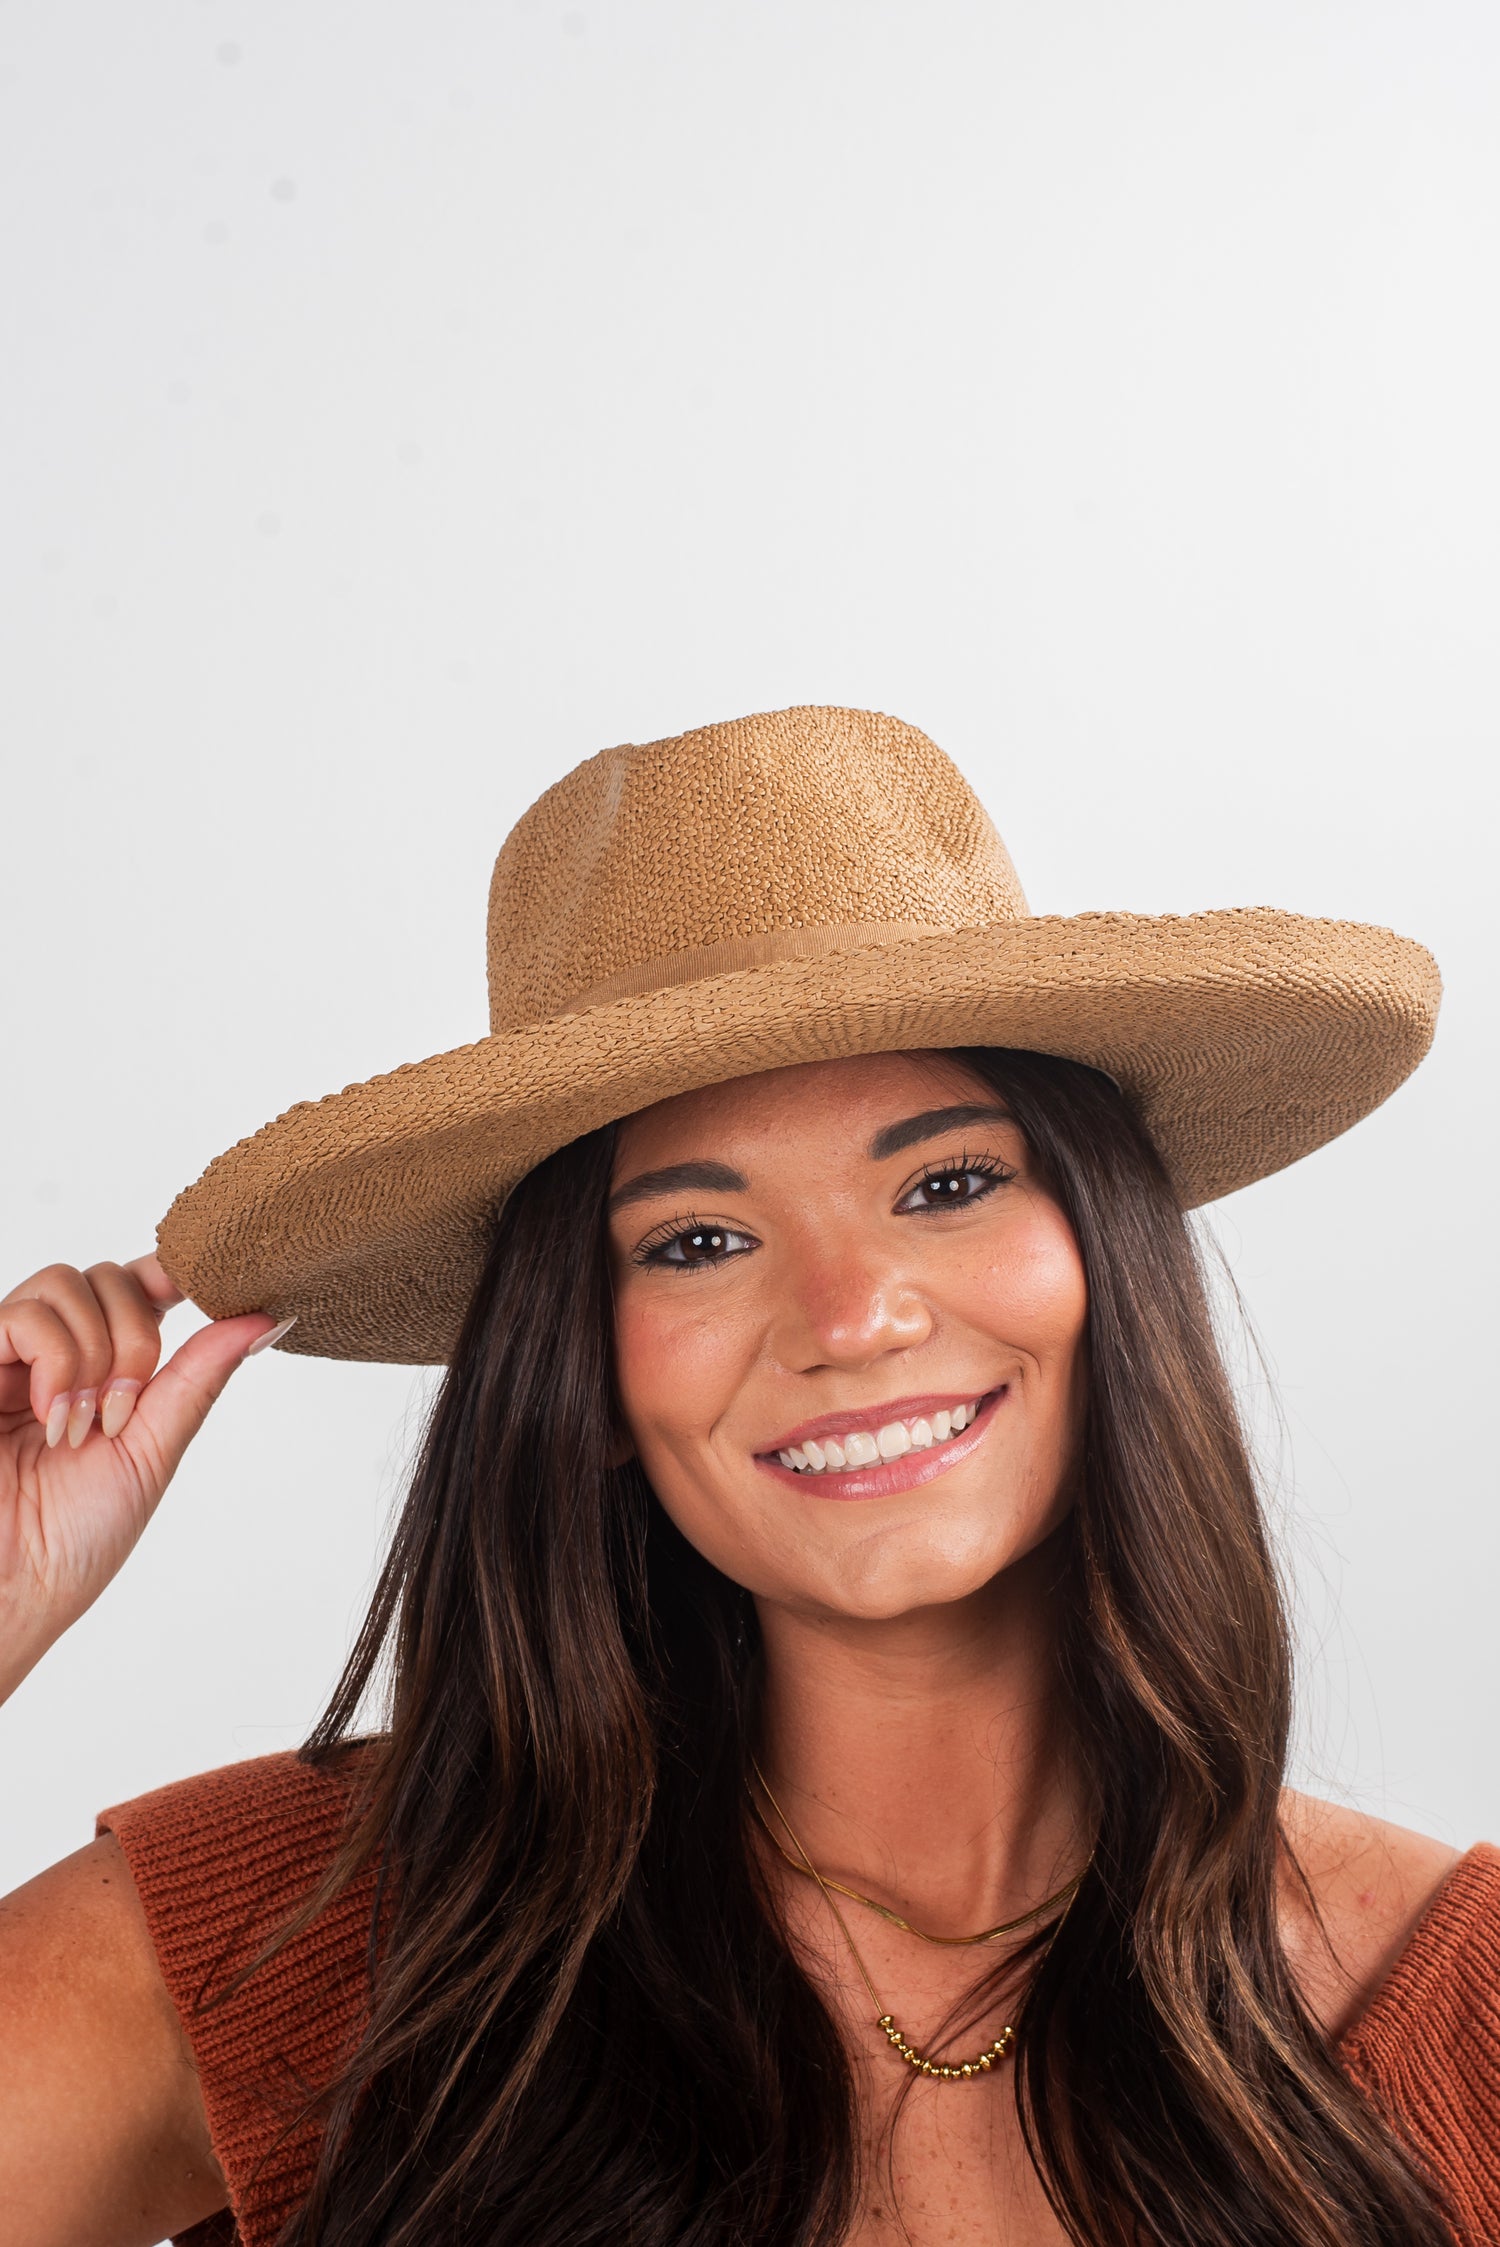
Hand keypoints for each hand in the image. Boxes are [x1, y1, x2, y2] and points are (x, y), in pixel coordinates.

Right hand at [0, 1256, 286, 1699]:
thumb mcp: (152, 1450)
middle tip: (123, 1413)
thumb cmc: (71, 1540)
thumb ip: (198, 1377)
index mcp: (100, 1373)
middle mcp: (51, 1356)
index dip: (170, 1273)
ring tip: (83, 1424)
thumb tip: (263, 1319)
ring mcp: (8, 1357)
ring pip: (66, 1281)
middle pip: (108, 1276)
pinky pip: (26, 1314)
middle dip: (135, 1338)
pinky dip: (57, 1361)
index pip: (135, 1291)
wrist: (10, 1590)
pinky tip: (53, 1416)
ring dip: (95, 1353)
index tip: (207, 1284)